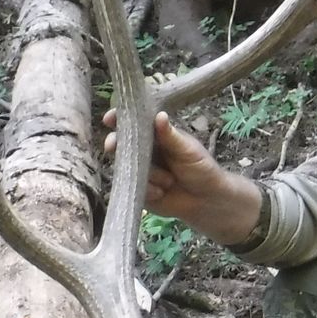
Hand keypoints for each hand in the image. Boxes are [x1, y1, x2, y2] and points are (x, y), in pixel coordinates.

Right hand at [102, 109, 261, 243]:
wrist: (206, 201)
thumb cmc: (200, 169)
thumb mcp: (188, 150)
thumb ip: (171, 136)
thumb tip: (159, 116)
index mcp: (155, 135)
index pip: (133, 122)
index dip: (119, 119)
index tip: (109, 119)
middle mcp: (143, 151)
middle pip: (121, 144)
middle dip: (116, 145)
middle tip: (112, 146)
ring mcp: (139, 170)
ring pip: (128, 167)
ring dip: (148, 175)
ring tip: (170, 181)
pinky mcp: (138, 189)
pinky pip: (133, 186)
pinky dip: (148, 190)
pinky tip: (162, 192)